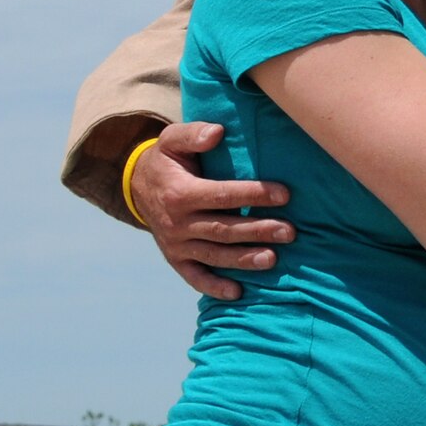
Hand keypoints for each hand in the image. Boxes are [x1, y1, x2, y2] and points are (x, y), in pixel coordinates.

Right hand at [134, 121, 292, 301]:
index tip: (285, 195)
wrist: (136, 187)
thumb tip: (218, 132)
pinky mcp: (176, 259)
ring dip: (244, 260)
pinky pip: (195, 276)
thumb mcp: (171, 139)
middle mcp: (177, 222)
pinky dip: (214, 286)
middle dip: (258, 230)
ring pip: (215, 254)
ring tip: (273, 259)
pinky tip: (238, 293)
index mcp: (180, 193)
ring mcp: (176, 244)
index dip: (254, 195)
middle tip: (290, 232)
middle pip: (224, 229)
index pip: (223, 195)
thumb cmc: (166, 160)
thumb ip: (193, 134)